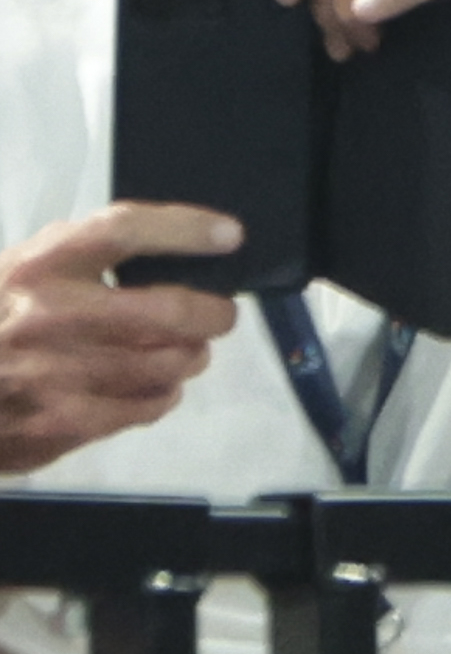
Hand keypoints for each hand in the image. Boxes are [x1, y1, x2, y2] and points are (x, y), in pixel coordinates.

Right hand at [0, 205, 241, 473]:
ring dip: (190, 356)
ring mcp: (58, 374)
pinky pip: (148, 406)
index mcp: (36, 267)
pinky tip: (150, 384)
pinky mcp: (65, 422)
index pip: (123, 231)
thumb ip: (79, 261)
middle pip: (172, 311)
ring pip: (171, 364)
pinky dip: (163, 393)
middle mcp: (50, 317)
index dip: (184, 230)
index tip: (226, 235)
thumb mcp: (17, 274)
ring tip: (181, 350)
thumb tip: (170, 251)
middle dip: (213, 313)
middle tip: (218, 313)